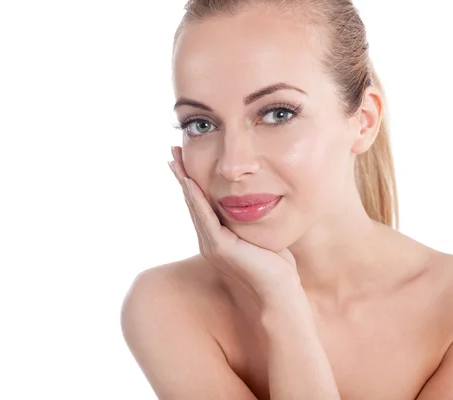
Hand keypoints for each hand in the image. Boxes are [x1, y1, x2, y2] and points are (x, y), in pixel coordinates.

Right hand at [169, 146, 302, 303]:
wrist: (280, 293)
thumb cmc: (276, 268)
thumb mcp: (260, 236)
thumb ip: (250, 221)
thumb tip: (256, 201)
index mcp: (216, 239)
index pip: (200, 204)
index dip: (191, 182)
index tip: (184, 161)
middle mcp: (208, 241)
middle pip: (192, 202)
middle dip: (182, 176)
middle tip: (172, 153)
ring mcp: (211, 245)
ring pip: (194, 206)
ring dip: (184, 181)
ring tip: (175, 161)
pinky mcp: (219, 248)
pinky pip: (205, 217)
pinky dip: (197, 198)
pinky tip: (191, 181)